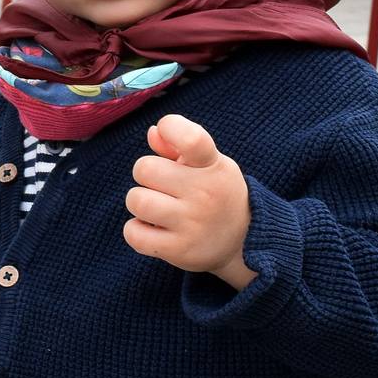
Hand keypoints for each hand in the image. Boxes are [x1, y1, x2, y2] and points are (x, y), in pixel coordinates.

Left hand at [124, 115, 254, 288]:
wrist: (244, 242)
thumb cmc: (215, 193)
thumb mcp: (207, 164)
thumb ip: (178, 145)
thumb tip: (153, 132)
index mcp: (213, 166)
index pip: (191, 139)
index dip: (171, 127)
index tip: (168, 130)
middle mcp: (205, 194)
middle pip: (144, 168)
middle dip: (146, 175)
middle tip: (162, 186)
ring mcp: (193, 224)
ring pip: (137, 200)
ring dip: (139, 202)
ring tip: (157, 208)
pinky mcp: (180, 250)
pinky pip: (133, 233)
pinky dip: (135, 230)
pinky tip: (152, 228)